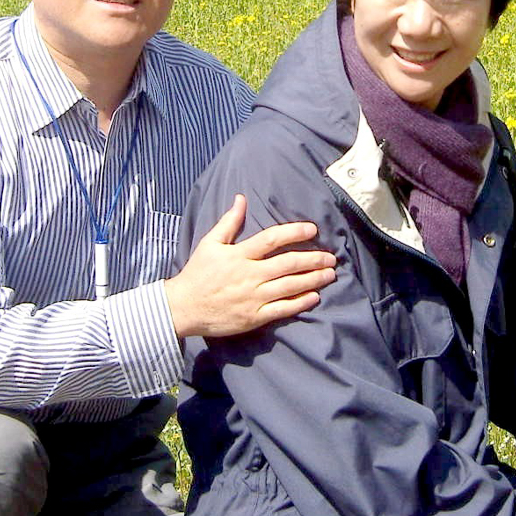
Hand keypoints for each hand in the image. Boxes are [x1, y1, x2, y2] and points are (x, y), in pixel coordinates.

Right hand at [166, 195, 336, 338]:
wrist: (184, 307)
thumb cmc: (198, 273)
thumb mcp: (210, 244)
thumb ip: (229, 222)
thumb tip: (241, 198)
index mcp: (239, 255)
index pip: (271, 239)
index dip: (294, 232)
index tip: (312, 229)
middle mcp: (249, 275)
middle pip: (288, 264)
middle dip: (313, 259)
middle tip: (331, 257)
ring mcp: (253, 297)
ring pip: (290, 286)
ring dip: (313, 280)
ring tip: (330, 274)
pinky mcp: (254, 316)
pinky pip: (283, 309)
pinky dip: (301, 302)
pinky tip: (314, 297)